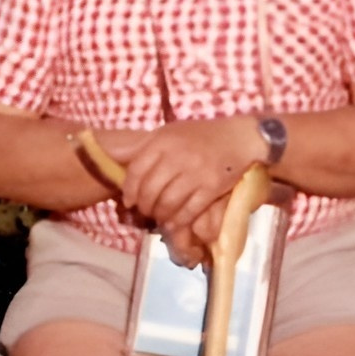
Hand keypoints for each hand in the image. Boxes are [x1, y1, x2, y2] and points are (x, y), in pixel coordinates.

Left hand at [119, 117, 263, 256]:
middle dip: (145, 206)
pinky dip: (179, 220)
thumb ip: (145, 146)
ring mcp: (195, 173)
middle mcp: (177, 157)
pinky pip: (189, 211)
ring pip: (168, 203)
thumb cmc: (201, 135)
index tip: (130, 201)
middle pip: (150, 190)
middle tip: (146, 211)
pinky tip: (175, 222)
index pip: (137, 171)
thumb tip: (115, 157)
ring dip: (160, 215)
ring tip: (160, 217)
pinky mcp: (212, 188)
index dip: (130, 190)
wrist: (239, 138)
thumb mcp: (170, 133)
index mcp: (163, 141)